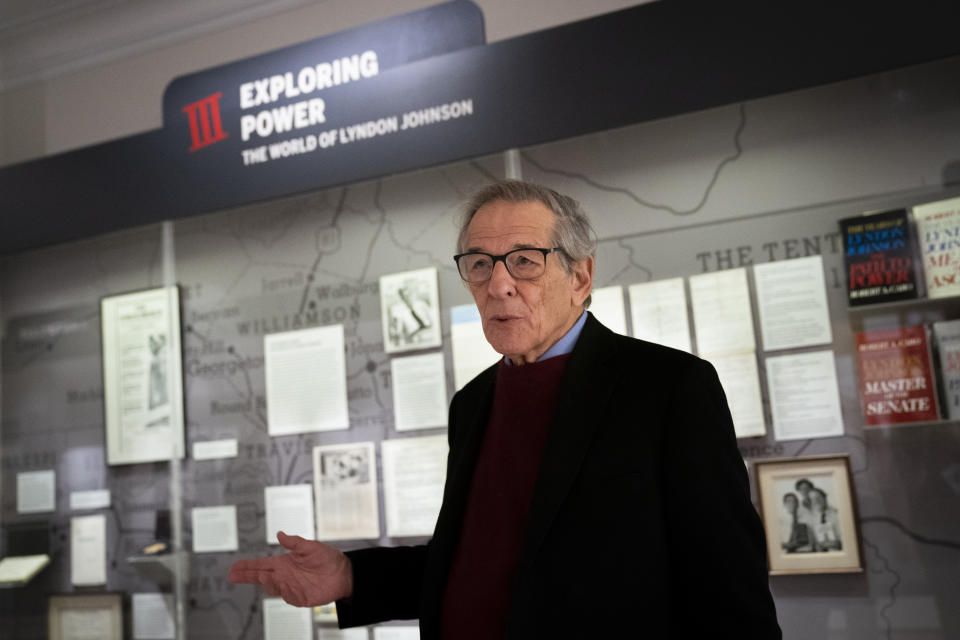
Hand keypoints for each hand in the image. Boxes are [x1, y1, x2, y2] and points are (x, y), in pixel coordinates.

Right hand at [227, 532, 352, 606]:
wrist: (343, 573)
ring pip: (271, 587)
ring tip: (262, 575)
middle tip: (233, 575)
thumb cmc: (327, 558)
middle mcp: (284, 575)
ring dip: (266, 582)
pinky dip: (282, 591)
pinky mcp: (299, 598)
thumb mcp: (310, 546)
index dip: (247, 566)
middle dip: (246, 576)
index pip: (261, 564)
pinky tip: (280, 585)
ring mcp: (290, 587)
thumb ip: (294, 542)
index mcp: (284, 563)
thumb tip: (280, 533)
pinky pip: (287, 596)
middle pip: (260, 577)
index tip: (234, 567)